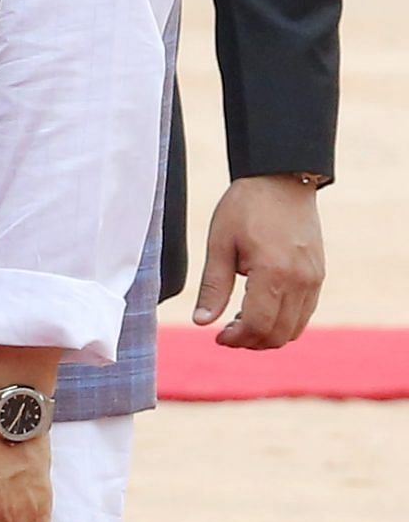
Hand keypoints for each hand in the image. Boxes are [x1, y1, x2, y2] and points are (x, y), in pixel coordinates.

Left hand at [192, 174, 325, 348]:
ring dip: (268, 334)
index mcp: (273, 273)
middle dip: (251, 341)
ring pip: (295, 328)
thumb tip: (202, 322)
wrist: (281, 180)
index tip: (218, 337)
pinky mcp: (319, 276)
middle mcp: (301, 281)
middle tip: (226, 333)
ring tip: (240, 322)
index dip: (237, 339)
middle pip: (280, 334)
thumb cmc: (245, 207)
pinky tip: (260, 309)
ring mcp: (314, 280)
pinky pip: (304, 313)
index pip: (259, 325)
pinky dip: (284, 322)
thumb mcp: (219, 243)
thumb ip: (213, 286)